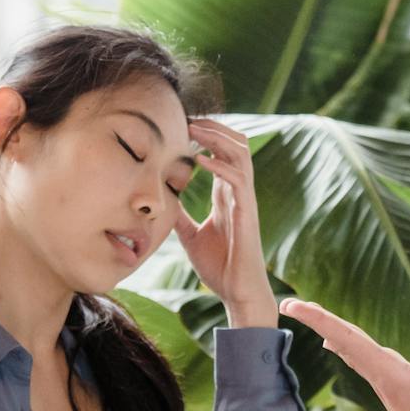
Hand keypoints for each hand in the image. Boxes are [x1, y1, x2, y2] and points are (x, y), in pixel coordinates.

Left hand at [174, 119, 275, 322]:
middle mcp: (238, 192)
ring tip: (194, 130)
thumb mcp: (191, 236)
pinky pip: (238, 179)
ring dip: (218, 137)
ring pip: (241, 153)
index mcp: (227, 194)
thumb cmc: (219, 266)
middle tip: (188, 119)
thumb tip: (163, 204)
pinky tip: (199, 160)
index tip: (182, 125)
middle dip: (214, 127)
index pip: (222, 152)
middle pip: (236, 144)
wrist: (237, 291)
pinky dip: (219, 165)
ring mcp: (245, 200)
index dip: (206, 135)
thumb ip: (181, 217)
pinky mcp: (247, 212)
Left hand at [277, 298, 409, 410]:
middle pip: (345, 342)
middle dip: (318, 320)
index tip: (290, 304)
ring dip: (336, 334)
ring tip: (316, 321)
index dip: (319, 317)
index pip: (349, 337)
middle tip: (289, 303)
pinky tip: (352, 349)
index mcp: (391, 373)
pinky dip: (355, 349)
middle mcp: (383, 380)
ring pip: (355, 354)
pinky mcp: (399, 397)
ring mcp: (389, 390)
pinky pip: (369, 364)